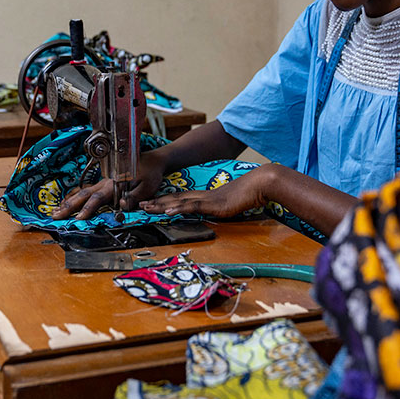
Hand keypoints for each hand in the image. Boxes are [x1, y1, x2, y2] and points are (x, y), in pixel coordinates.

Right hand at [52, 148, 167, 219]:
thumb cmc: (151, 173)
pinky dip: (75, 196)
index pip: (98, 198)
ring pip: (82, 192)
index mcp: (115, 183)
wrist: (153, 160)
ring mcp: (104, 181)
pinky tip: (68, 202)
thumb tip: (122, 206)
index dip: (88, 209)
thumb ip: (135, 197)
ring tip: (56, 211)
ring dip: (69, 202)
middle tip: (56, 216)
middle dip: (69, 206)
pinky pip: (87, 190)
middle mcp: (106, 182)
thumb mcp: (148, 186)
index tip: (78, 218)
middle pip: (84, 194)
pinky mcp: (104, 182)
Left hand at [138, 165, 269, 217]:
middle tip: (140, 205)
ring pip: (179, 201)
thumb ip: (221, 208)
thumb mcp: (231, 204)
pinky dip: (178, 208)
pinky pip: (192, 206)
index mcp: (206, 197)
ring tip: (146, 207)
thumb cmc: (248, 194)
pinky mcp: (213, 204)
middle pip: (175, 198)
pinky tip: (168, 211)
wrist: (259, 185)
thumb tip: (217, 212)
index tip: (151, 203)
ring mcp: (207, 199)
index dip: (165, 201)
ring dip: (161, 205)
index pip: (181, 199)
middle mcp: (203, 196)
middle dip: (157, 202)